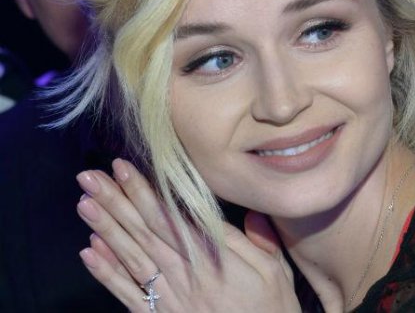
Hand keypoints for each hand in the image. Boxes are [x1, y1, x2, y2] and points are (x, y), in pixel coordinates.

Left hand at [76, 159, 300, 311]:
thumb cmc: (271, 308)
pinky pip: (130, 295)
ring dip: (106, 229)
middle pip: (145, 232)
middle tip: (89, 177)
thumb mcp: (276, 271)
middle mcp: (186, 275)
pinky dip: (107, 274)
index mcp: (213, 259)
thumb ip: (260, 240)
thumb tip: (248, 210)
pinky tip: (89, 251)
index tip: (124, 169)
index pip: (171, 219)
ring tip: (84, 204)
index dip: (146, 192)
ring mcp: (170, 298)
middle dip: (116, 201)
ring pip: (132, 257)